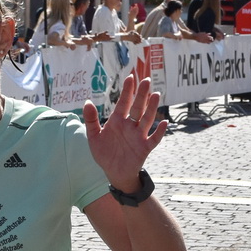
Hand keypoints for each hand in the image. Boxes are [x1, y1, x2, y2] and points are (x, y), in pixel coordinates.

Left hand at [85, 73, 166, 191]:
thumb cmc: (104, 153)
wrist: (114, 172)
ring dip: (151, 108)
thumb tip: (87, 102)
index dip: (127, 91)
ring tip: (155, 95)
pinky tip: (164, 123)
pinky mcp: (145, 148)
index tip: (130, 77)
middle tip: (146, 79)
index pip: (123, 103)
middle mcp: (130, 126)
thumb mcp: (94, 136)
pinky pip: (154, 138)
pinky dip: (160, 132)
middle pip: (138, 107)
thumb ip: (91, 120)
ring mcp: (139, 136)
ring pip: (147, 119)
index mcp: (117, 121)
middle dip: (141, 94)